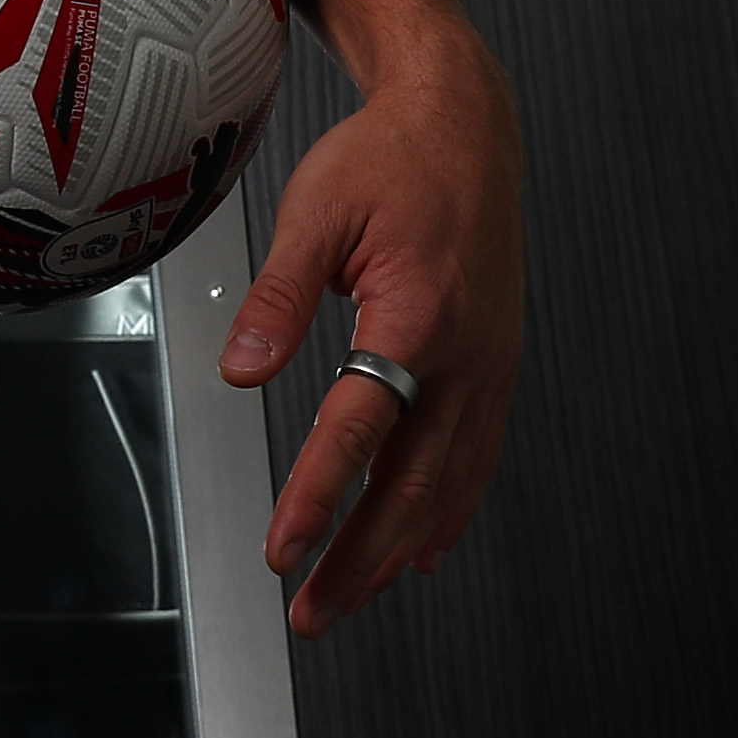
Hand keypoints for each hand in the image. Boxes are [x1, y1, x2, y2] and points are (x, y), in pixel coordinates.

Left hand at [222, 40, 522, 629]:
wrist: (466, 125)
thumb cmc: (387, 160)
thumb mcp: (316, 210)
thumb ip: (278, 297)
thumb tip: (240, 373)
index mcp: (418, 315)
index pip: (359, 429)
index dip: (318, 496)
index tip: (283, 551)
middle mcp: (466, 356)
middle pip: (412, 482)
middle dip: (358, 556)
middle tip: (309, 612)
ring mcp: (490, 367)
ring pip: (448, 484)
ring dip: (398, 550)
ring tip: (352, 598)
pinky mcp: (496, 366)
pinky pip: (477, 457)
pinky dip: (449, 512)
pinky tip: (422, 550)